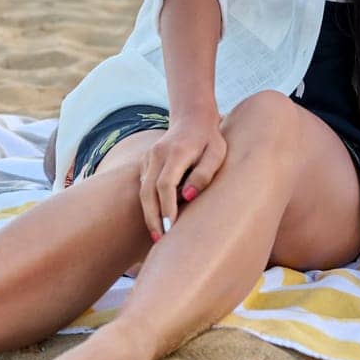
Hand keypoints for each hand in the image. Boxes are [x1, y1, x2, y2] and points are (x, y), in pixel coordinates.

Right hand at [136, 112, 225, 242]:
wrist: (191, 119)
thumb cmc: (209, 140)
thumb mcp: (217, 154)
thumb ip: (204, 173)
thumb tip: (188, 196)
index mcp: (175, 152)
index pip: (165, 184)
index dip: (167, 207)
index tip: (171, 227)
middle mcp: (157, 154)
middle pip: (148, 191)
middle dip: (153, 217)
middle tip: (160, 240)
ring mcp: (149, 158)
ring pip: (143, 190)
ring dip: (149, 214)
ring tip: (158, 236)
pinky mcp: (145, 162)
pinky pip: (144, 186)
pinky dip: (148, 204)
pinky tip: (157, 219)